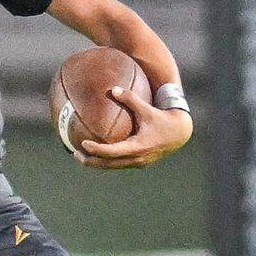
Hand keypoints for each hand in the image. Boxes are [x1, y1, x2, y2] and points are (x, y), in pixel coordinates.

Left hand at [76, 86, 192, 169]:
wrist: (180, 134)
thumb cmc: (163, 119)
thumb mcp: (147, 109)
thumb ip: (131, 99)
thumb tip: (114, 89)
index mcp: (138, 147)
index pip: (112, 152)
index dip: (97, 150)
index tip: (83, 144)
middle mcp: (137, 159)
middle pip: (108, 164)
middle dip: (90, 161)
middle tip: (75, 153)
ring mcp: (138, 163)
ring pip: (113, 166)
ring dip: (96, 163)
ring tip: (80, 155)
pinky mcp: (139, 163)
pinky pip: (118, 164)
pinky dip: (106, 161)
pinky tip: (95, 154)